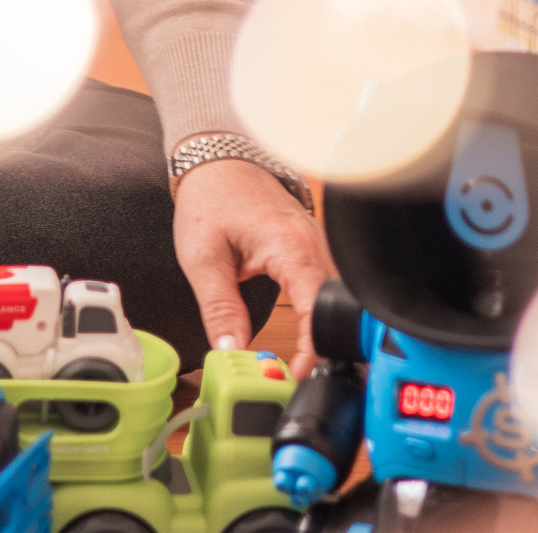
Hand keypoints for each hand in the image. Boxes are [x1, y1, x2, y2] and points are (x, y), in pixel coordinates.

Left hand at [172, 157, 332, 379]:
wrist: (217, 162)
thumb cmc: (211, 198)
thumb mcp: (203, 259)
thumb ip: (220, 308)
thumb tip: (231, 349)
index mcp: (290, 244)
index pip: (318, 306)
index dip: (313, 346)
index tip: (296, 374)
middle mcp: (313, 244)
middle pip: (334, 305)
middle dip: (319, 346)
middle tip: (293, 376)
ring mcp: (317, 245)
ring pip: (333, 298)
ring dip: (318, 331)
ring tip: (295, 361)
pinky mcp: (311, 249)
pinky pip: (324, 287)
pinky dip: (316, 314)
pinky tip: (302, 334)